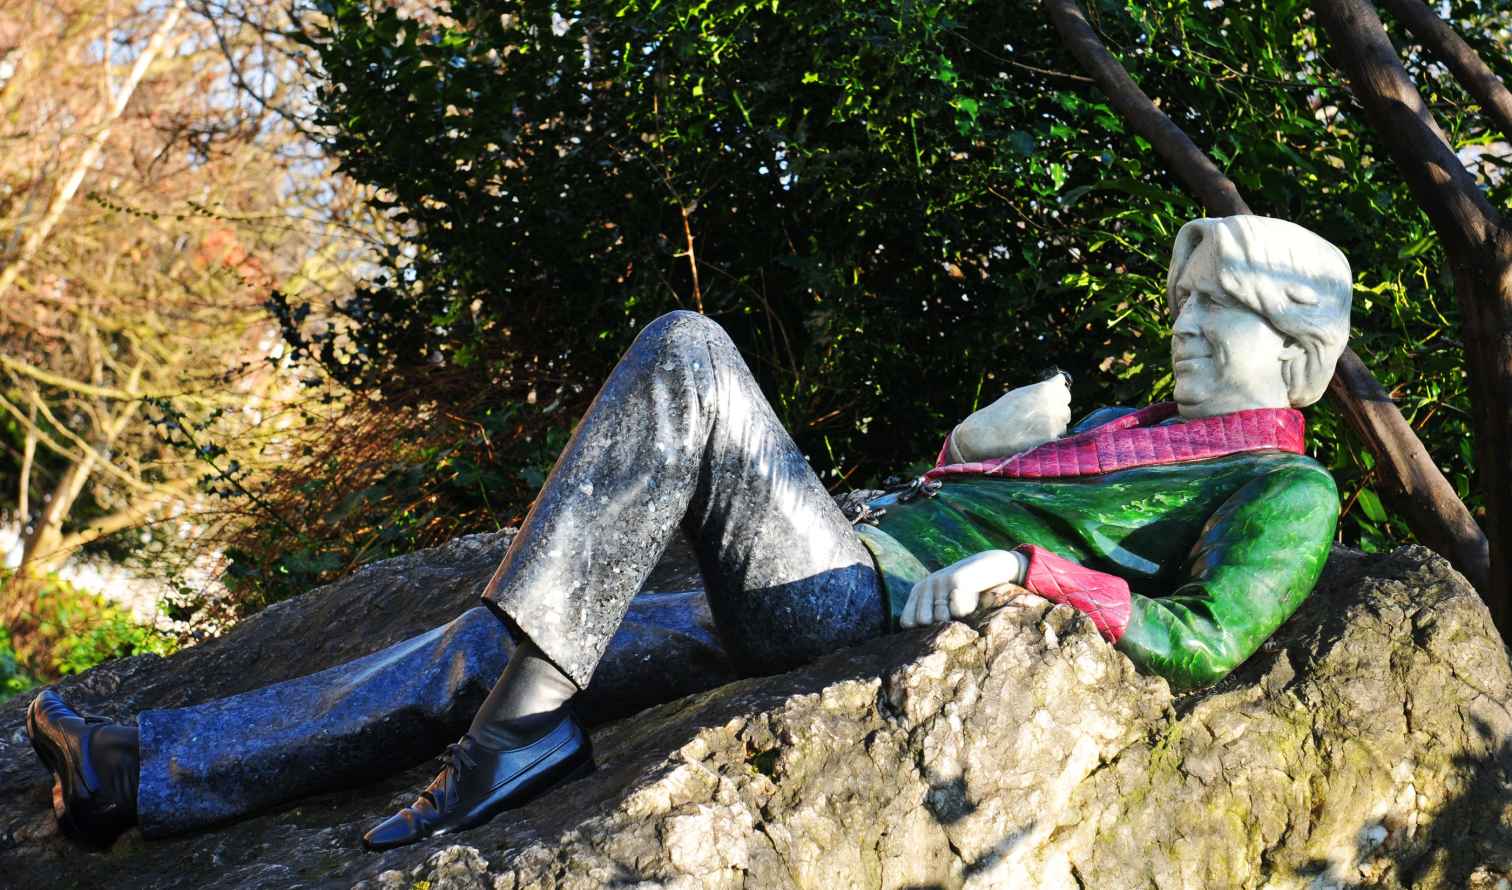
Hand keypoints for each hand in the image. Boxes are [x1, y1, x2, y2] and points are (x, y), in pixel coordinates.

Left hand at [900, 549, 1026, 627]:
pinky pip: (958, 611)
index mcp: (919, 591)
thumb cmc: (969, 592)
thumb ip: (933, 618)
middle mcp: (926, 585)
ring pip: (940, 618)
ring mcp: (939, 582)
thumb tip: (925, 649)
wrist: (990, 565)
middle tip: (955, 619)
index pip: (907, 621)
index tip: (937, 630)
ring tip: (965, 608)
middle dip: (937, 626)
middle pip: (922, 621)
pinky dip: (967, 611)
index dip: (919, 631)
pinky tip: (973, 601)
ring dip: (955, 620)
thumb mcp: (945, 602)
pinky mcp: (955, 580)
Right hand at [949, 374, 1071, 462]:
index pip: (1062, 387)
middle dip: (1055, 408)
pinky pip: (1058, 433)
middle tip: (1036, 416)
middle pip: (1065, 404)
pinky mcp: (1053, 436)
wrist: (990, 433)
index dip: (1053, 394)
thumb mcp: (1022, 393)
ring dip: (1054, 423)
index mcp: (1046, 388)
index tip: (1044, 400)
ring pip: (1063, 420)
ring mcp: (1055, 420)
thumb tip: (1059, 383)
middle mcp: (1054, 402)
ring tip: (1032, 426)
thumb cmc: (1003, 412)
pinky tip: (1033, 434)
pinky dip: (1049, 435)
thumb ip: (1042, 390)